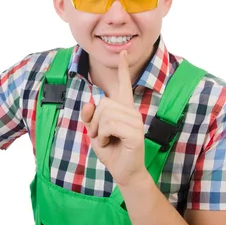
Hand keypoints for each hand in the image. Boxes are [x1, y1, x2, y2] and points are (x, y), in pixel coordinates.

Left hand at [81, 50, 146, 186]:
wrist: (124, 172)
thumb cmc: (111, 151)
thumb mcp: (95, 131)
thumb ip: (90, 116)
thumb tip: (89, 102)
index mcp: (124, 109)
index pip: (123, 84)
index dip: (123, 68)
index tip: (124, 52)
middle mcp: (131, 111)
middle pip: (103, 103)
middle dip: (94, 121)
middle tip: (100, 136)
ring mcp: (135, 121)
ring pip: (105, 114)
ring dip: (98, 130)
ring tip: (106, 140)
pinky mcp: (135, 133)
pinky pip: (109, 125)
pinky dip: (103, 136)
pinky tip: (110, 143)